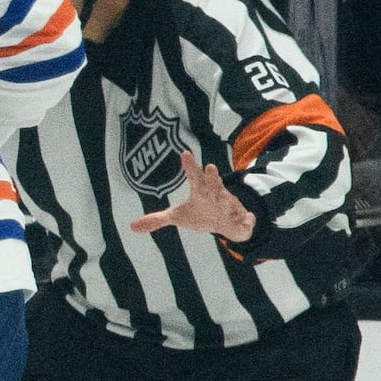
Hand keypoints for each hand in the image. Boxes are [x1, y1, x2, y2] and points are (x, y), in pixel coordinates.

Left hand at [126, 153, 255, 240]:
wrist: (228, 224)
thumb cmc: (201, 215)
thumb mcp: (178, 217)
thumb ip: (156, 220)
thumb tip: (131, 227)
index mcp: (200, 191)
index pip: (193, 175)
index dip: (189, 165)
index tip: (184, 153)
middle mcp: (216, 195)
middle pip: (212, 183)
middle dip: (211, 176)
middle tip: (210, 167)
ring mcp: (230, 207)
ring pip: (230, 202)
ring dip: (229, 200)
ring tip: (227, 199)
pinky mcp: (241, 220)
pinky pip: (245, 221)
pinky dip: (247, 221)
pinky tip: (248, 220)